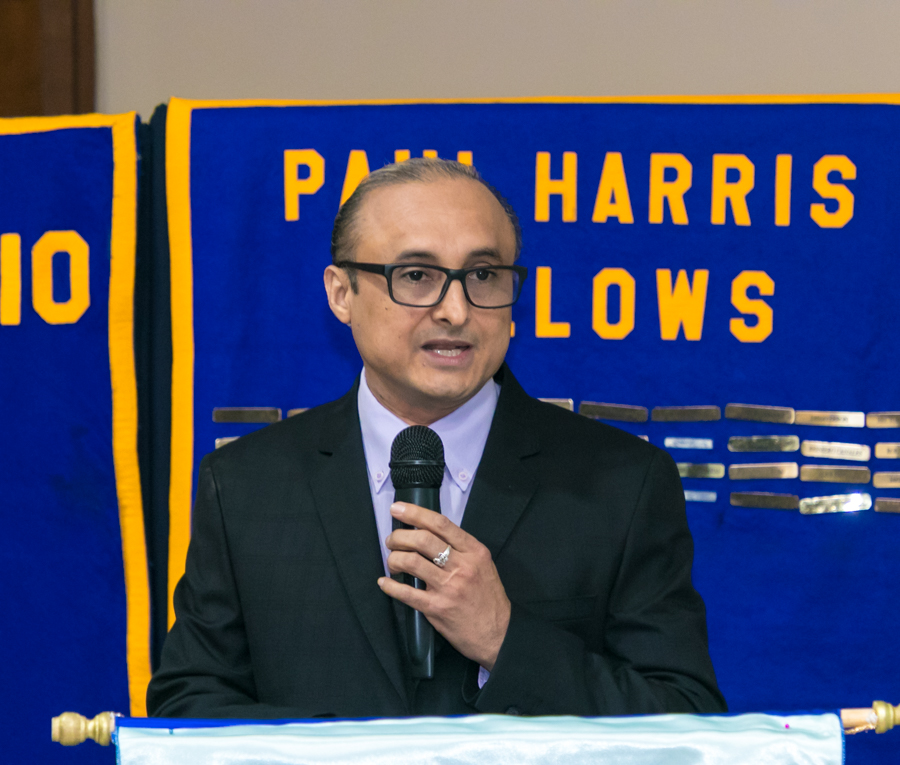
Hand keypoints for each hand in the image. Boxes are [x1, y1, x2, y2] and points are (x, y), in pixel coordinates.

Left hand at [377, 502, 510, 669]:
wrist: (499, 634)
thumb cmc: (489, 598)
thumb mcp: (483, 565)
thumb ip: (461, 549)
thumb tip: (429, 534)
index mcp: (474, 552)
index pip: (441, 524)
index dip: (415, 513)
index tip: (398, 508)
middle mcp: (462, 566)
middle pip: (422, 540)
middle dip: (399, 536)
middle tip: (392, 540)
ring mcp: (448, 587)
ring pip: (411, 562)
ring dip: (394, 558)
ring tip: (392, 560)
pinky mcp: (436, 608)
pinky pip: (406, 593)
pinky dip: (390, 586)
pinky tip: (385, 582)